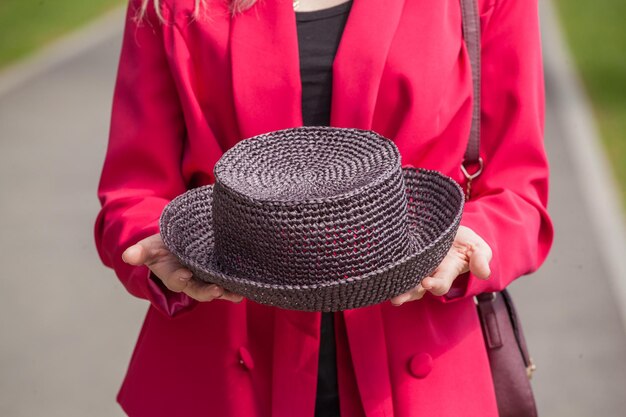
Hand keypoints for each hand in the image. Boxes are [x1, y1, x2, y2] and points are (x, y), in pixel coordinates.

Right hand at [122, 233, 243, 302]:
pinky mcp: (220, 274)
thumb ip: (141, 251)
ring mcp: (206, 279)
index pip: (175, 280)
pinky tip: (245, 288)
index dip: (179, 278)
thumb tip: (127, 256)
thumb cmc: (164, 246)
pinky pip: (228, 282)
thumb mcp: (151, 246)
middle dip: (206, 291)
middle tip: (216, 290)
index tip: (184, 275)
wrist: (180, 242)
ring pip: (216, 288)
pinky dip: (236, 286)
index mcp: (173, 274)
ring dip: (226, 292)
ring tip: (236, 294)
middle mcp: (191, 280)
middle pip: (198, 290)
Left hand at [390, 226, 491, 304]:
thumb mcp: (478, 247)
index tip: (427, 283)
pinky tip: (378, 271)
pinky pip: (394, 267)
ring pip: (403, 281)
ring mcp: (414, 266)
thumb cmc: (465, 241)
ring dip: (395, 288)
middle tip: (398, 298)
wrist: (448, 227)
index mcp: (447, 272)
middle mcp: (428, 272)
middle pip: (417, 289)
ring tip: (386, 292)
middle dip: (408, 294)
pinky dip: (387, 270)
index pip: (440, 283)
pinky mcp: (403, 256)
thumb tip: (484, 272)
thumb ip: (481, 259)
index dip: (435, 285)